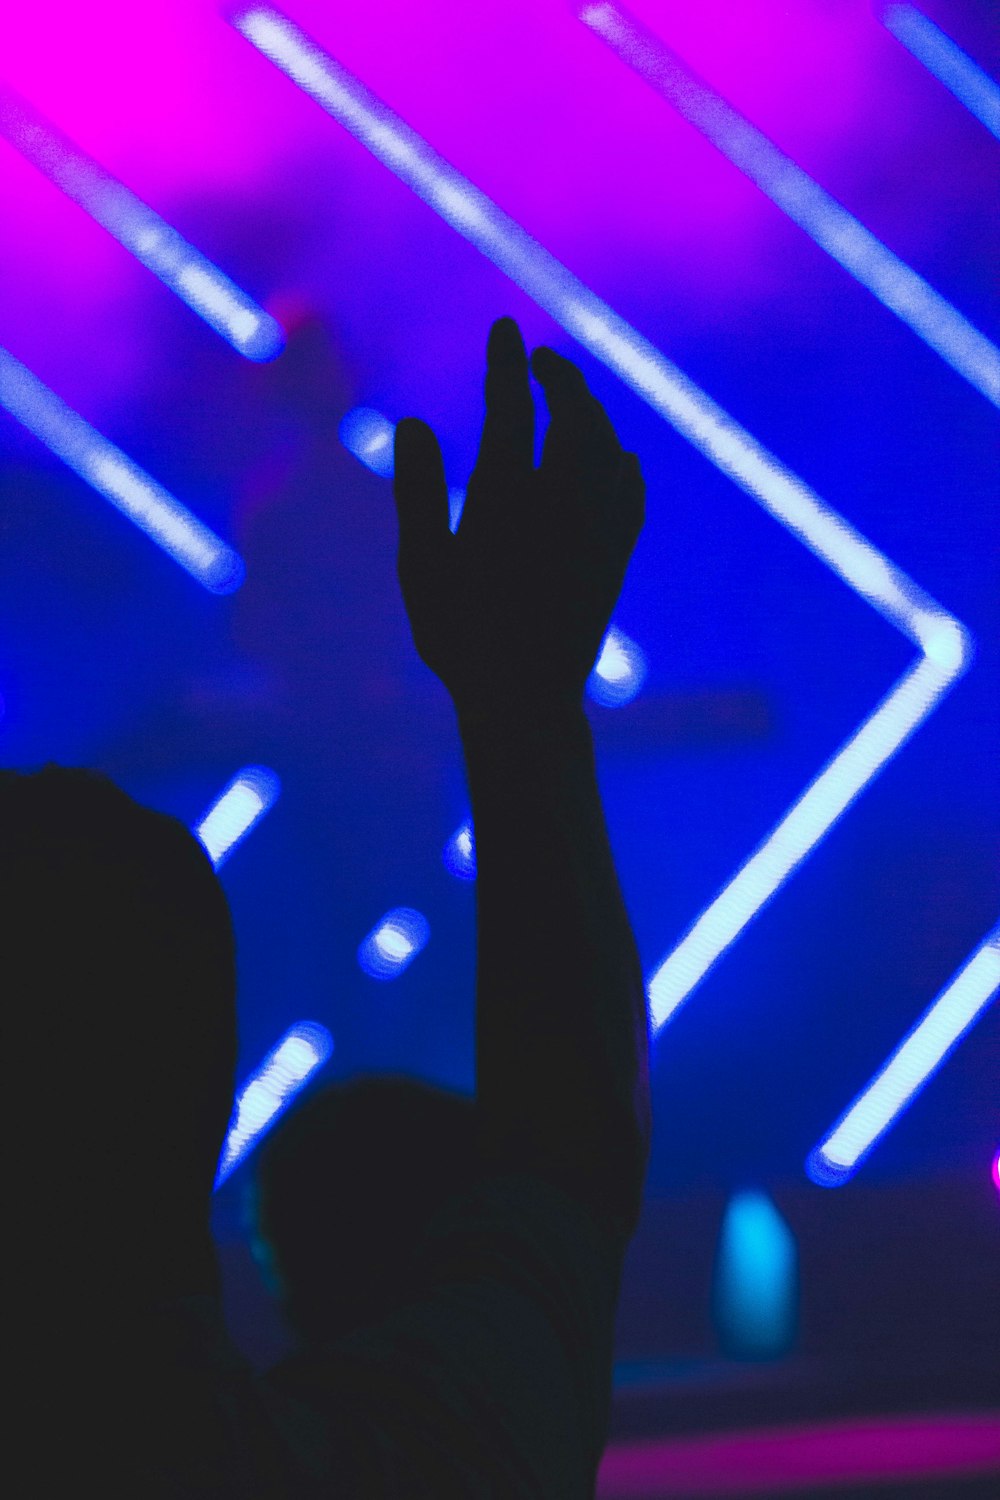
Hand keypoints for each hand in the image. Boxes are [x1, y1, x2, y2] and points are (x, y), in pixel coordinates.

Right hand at [392, 317, 644, 713]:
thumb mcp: (421, 566)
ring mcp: (598, 530)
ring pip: (608, 448)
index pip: (512, 408)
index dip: (507, 363)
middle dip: (558, 377)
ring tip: (570, 398)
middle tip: (539, 357)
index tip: (504, 328)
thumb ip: (418, 492)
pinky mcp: (618, 557)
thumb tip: (413, 423)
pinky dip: (623, 462)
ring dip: (590, 412)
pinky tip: (617, 458)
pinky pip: (632, 492)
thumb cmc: (458, 637)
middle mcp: (562, 504)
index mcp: (506, 500)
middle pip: (573, 416)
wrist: (525, 699)